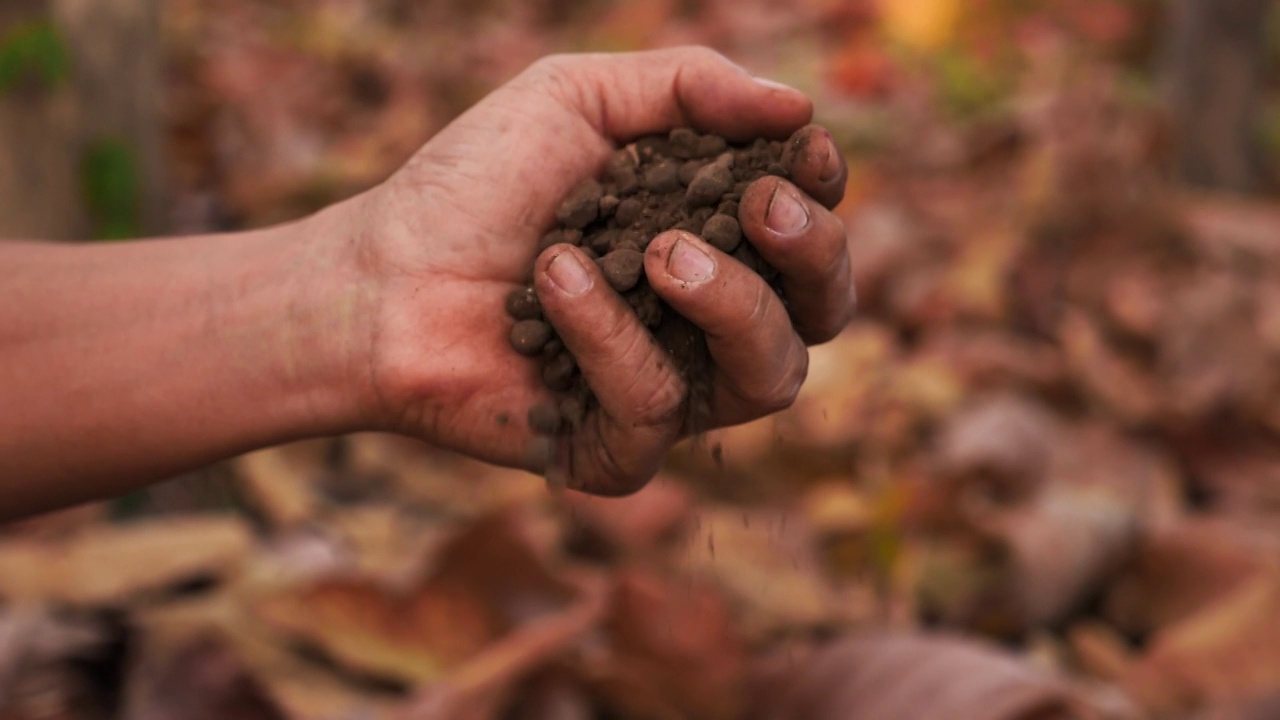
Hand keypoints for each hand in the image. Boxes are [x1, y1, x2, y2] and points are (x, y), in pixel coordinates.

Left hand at [347, 47, 854, 494]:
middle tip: (759, 207)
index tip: (804, 155)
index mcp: (712, 240)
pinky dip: (611, 340)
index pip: (808, 234)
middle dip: (811, 255)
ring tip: (661, 252)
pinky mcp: (616, 451)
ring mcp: (669, 389)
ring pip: (770, 376)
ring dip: (731, 304)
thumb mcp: (576, 100)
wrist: (376, 275)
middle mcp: (706, 322)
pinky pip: (659, 410)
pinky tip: (555, 282)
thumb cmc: (471, 186)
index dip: (823, 197)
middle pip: (821, 312)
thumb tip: (799, 106)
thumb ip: (688, 86)